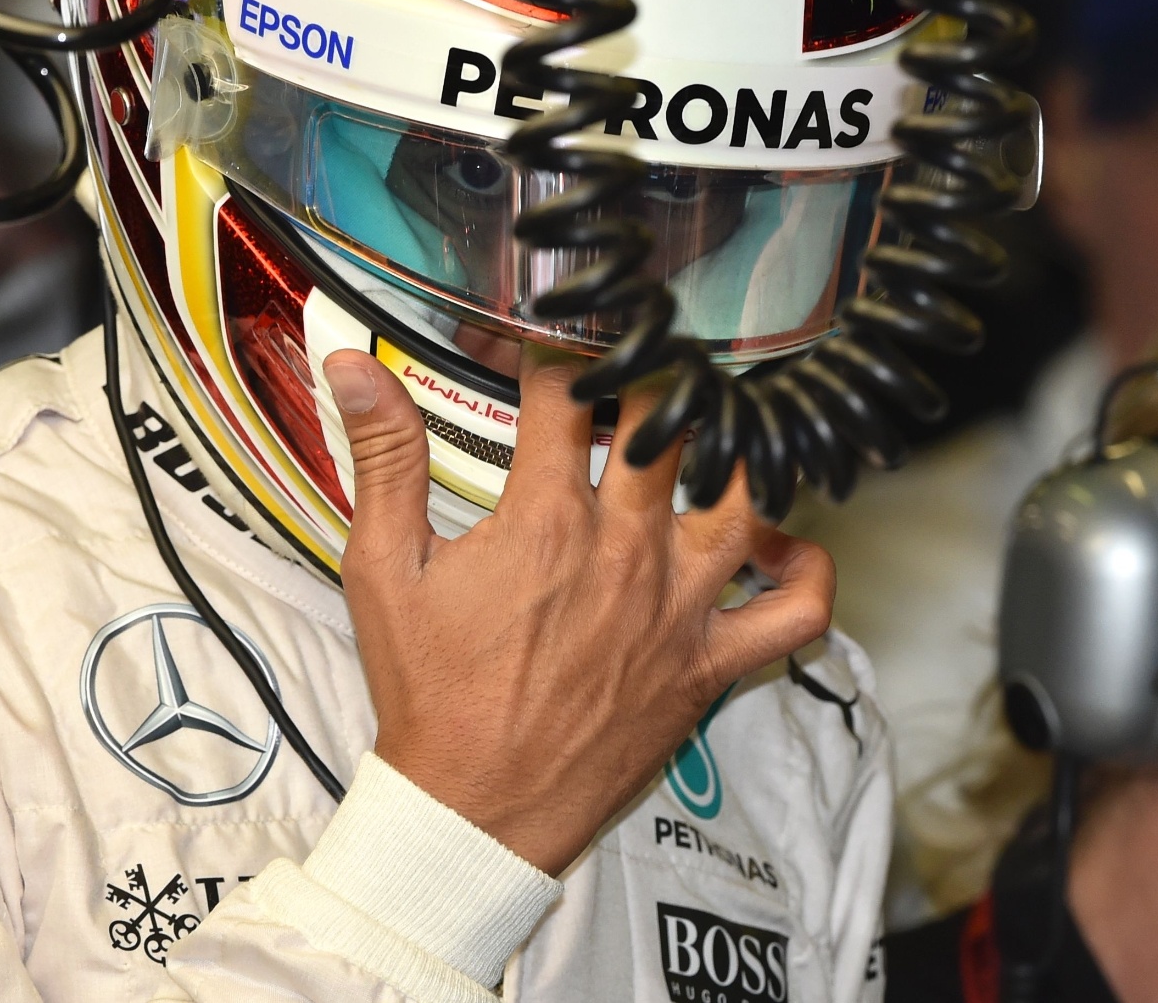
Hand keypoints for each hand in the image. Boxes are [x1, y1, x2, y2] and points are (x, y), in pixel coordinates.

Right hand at [322, 347, 834, 875]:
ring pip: (746, 496)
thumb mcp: (385, 569)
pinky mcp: (711, 663)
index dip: (553, 350)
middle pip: (668, 424)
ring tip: (709, 435)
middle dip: (653, 380)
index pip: (566, 392)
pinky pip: (794, 610)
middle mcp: (626, 551)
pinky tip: (777, 542)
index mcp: (548, 520)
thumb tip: (352, 368)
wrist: (471, 811)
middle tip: (636, 372)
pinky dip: (805, 569)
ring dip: (735, 453)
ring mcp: (680, 606)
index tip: (543, 345)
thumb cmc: (430, 695)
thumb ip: (382, 458)